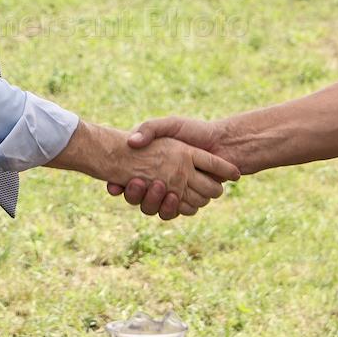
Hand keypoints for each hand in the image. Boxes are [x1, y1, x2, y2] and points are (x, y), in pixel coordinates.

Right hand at [106, 117, 231, 211]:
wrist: (224, 143)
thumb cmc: (195, 130)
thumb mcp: (169, 124)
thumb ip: (149, 128)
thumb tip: (130, 142)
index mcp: (150, 164)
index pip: (124, 179)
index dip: (117, 185)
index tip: (113, 186)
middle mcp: (158, 180)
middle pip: (136, 196)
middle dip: (133, 193)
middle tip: (136, 182)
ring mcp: (172, 192)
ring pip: (152, 206)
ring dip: (152, 200)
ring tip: (156, 185)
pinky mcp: (186, 201)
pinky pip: (172, 212)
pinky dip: (171, 207)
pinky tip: (172, 195)